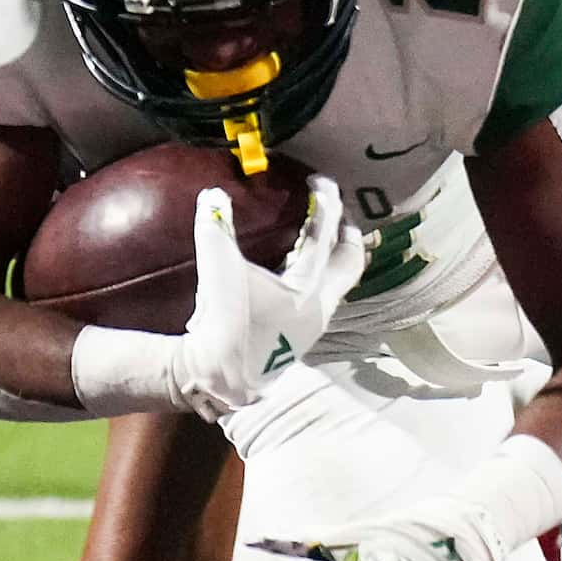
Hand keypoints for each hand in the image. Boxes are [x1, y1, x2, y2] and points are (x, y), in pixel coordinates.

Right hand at [173, 177, 363, 417]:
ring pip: (336, 284)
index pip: (323, 234)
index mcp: (307, 287)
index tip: (319, 182)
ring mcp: (312, 326)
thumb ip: (215, 229)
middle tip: (339, 214)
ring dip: (332, 259)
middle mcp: (319, 307)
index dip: (324, 203)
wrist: (220, 378)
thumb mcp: (218, 271)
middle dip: (347, 236)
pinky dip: (315, 279)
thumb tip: (213, 194)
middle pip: (349, 264)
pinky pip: (319, 299)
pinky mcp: (298, 339)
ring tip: (320, 240)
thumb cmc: (226, 324)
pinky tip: (294, 275)